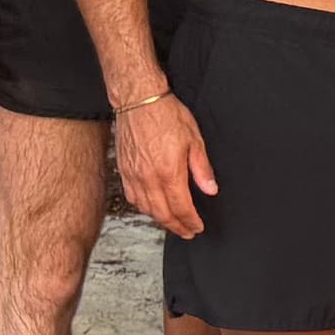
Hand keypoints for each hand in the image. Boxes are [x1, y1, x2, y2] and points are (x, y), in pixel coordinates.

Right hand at [113, 94, 216, 238]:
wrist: (139, 101)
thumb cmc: (167, 116)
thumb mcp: (195, 140)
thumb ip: (202, 169)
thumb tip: (210, 190)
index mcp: (169, 172)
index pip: (181, 207)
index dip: (190, 221)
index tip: (197, 227)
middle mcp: (148, 177)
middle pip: (162, 213)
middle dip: (176, 226)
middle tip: (187, 232)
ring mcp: (133, 174)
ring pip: (145, 207)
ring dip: (160, 219)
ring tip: (172, 223)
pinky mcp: (123, 170)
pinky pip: (132, 196)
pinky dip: (143, 207)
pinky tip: (151, 208)